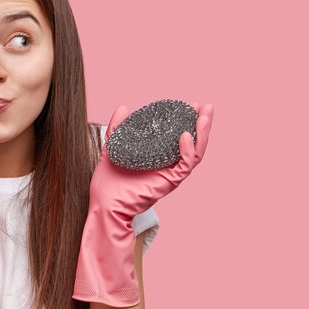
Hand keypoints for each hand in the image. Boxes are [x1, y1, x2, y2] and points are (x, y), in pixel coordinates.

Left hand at [73, 101, 213, 306]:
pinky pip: (183, 167)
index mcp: (159, 157)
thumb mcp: (114, 147)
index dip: (187, 120)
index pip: (179, 137)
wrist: (104, 203)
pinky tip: (185, 135)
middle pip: (193, 143)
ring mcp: (170, 175)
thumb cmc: (108, 182)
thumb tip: (123, 107)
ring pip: (194, 154)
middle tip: (205, 106)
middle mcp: (168, 166)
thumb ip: (118, 127)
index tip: (189, 105)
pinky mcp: (168, 183)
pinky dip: (186, 151)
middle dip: (202, 124)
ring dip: (202, 135)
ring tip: (204, 117)